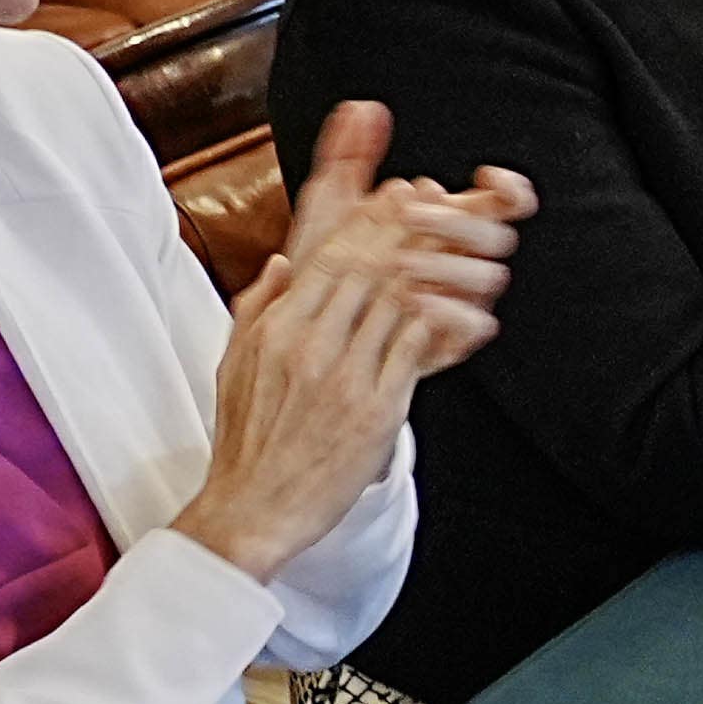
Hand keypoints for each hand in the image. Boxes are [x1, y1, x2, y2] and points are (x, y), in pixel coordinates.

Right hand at [168, 103, 476, 581]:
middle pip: (366, 269)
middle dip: (405, 230)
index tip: (395, 195)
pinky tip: (466, 308)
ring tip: (462, 244)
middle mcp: (310, 346)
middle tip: (438, 204)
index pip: (327, 257)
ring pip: (396, 304)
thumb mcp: (235, 365)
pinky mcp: (377, 410)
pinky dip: (442, 325)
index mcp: (276, 330)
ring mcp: (345, 377)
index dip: (367, 222)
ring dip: (432, 269)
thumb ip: (259, 309)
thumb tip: (285, 262)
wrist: (253, 508)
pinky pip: (416, 352)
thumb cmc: (247, 439)